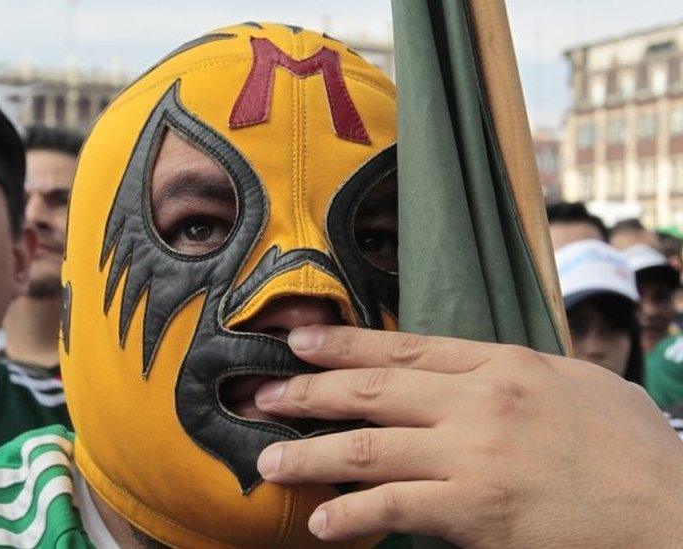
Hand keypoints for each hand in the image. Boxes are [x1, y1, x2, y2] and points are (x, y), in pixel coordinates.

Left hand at [254, 326, 682, 546]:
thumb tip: (468, 368)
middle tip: (261, 397)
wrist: (675, 512)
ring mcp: (473, 456)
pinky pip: (395, 509)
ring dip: (311, 456)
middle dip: (309, 394)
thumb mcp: (578, 383)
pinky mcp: (475, 511)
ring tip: (270, 464)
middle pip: (373, 390)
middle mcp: (478, 402)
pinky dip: (352, 516)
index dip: (344, 344)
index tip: (299, 343)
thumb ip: (515, 372)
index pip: (405, 345)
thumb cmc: (633, 449)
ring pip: (369, 448)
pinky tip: (324, 525)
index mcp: (503, 364)